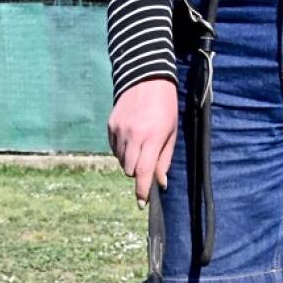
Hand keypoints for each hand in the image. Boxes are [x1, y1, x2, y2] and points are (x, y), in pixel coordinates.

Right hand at [107, 79, 177, 206]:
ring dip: (130, 161)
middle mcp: (134, 136)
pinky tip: (130, 138)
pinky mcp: (111, 125)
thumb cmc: (165, 107)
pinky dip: (122, 150)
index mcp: (152, 138)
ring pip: (121, 161)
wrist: (146, 78)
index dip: (142, 190)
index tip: (142, 204)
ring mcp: (120, 130)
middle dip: (138, 173)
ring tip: (139, 146)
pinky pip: (114, 149)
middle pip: (130, 170)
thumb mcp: (171, 134)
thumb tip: (161, 184)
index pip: (144, 172)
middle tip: (146, 163)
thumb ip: (164, 160)